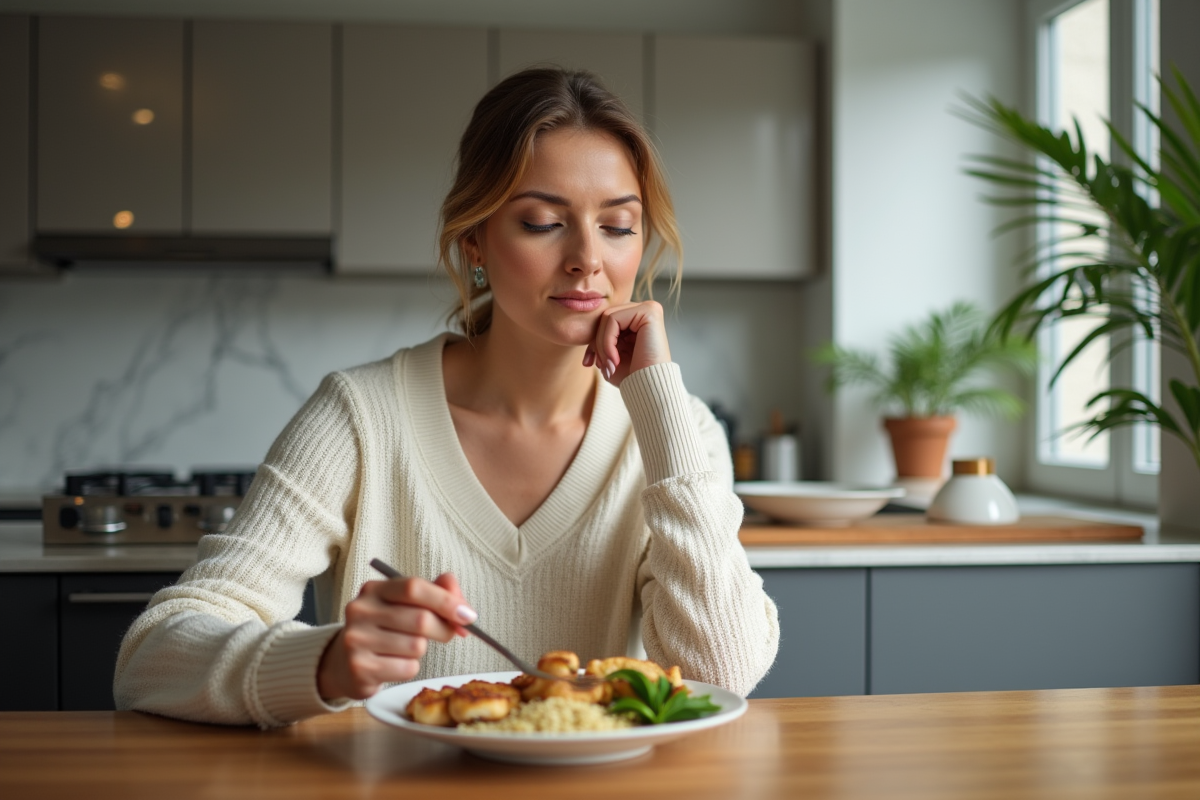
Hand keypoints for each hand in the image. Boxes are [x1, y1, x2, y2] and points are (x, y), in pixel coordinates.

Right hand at [317, 573, 474, 700]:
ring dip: (422, 650)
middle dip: (444, 629)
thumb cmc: (385, 629)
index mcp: (374, 589)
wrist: (344, 663)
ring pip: (416, 646)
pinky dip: (410, 668)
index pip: (414, 587)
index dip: (446, 600)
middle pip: (421, 619)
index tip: (468, 615)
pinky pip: (407, 669)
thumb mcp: (406, 605)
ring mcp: (357, 640)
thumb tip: (462, 605)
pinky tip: (394, 664)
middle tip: (448, 634)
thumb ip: (436, 593)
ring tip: (406, 648)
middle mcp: (360, 611)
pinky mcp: (360, 668)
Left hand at [582, 300, 670, 385]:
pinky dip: (607, 342)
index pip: (607, 322)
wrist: (651, 390)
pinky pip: (613, 319)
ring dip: (602, 344)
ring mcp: (648, 309)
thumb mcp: (609, 356)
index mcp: (638, 321)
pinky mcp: (648, 312)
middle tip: (599, 365)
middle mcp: (645, 311)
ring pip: (607, 317)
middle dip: (596, 343)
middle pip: (606, 318)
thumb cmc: (633, 376)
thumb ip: (600, 339)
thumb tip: (586, 329)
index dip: (593, 341)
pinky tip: (616, 360)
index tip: (588, 363)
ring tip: (610, 365)